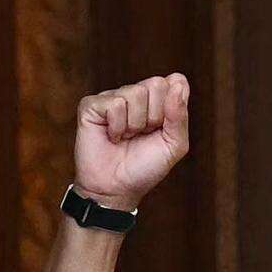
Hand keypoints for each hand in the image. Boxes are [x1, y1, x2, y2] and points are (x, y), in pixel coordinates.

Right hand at [73, 75, 190, 209]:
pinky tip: (111, 136)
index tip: (162, 129)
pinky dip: (117, 126)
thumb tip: (178, 83)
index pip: (175, 82)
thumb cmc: (144, 168)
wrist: (116, 189)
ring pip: (135, 92)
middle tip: (142, 134)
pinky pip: (115, 103)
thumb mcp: (174, 145)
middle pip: (156, 83)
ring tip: (126, 137)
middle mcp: (135, 94)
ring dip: (134, 124)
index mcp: (157, 99)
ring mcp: (112, 97)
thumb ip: (180, 115)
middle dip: (154, 116)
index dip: (172, 107)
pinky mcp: (91, 105)